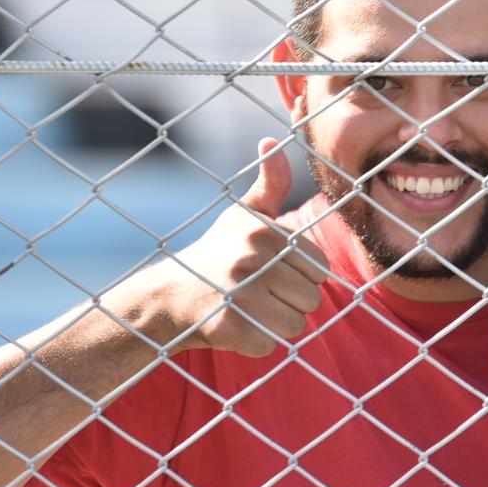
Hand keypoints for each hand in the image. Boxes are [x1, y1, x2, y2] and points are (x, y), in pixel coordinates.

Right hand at [128, 138, 328, 357]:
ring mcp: (239, 294)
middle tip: (258, 294)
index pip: (320, 268)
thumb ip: (270, 184)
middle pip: (312, 299)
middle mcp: (252, 259)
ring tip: (248, 310)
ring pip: (296, 325)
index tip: (272, 272)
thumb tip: (273, 141)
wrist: (167, 296)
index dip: (300, 275)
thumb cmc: (215, 254)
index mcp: (264, 232)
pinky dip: (256, 343)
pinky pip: (271, 345)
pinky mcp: (228, 328)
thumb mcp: (242, 215)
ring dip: (275, 324)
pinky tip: (235, 327)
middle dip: (290, 302)